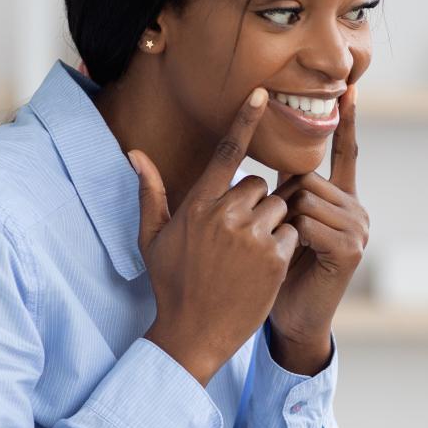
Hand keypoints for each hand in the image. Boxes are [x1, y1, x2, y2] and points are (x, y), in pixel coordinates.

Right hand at [132, 88, 297, 384]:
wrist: (193, 334)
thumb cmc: (171, 285)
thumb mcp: (153, 240)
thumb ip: (151, 193)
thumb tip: (135, 154)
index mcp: (196, 205)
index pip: (226, 153)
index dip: (245, 119)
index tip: (261, 93)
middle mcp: (224, 214)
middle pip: (258, 186)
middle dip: (255, 206)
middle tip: (239, 239)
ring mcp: (251, 235)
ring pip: (279, 208)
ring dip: (271, 226)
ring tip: (249, 257)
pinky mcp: (274, 257)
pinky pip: (292, 234)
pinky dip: (284, 248)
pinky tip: (262, 270)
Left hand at [266, 85, 367, 372]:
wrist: (293, 319)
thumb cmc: (281, 272)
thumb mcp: (282, 223)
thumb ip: (284, 190)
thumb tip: (268, 152)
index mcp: (342, 200)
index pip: (346, 153)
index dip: (348, 122)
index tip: (351, 89)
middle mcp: (356, 210)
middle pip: (309, 177)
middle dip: (283, 200)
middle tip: (281, 234)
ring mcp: (357, 229)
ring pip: (306, 198)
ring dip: (285, 221)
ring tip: (288, 248)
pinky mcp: (350, 249)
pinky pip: (309, 223)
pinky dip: (293, 237)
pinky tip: (298, 257)